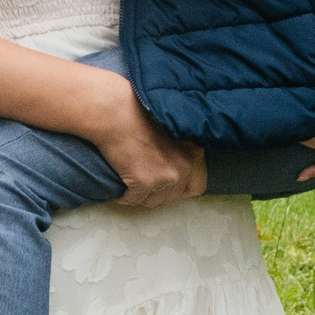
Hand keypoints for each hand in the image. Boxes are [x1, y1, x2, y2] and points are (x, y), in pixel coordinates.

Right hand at [84, 75, 207, 207]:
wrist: (116, 112)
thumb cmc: (138, 114)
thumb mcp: (171, 129)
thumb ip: (180, 150)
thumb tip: (175, 168)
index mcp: (194, 152)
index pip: (197, 185)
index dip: (181, 188)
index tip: (168, 185)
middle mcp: (184, 166)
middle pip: (173, 197)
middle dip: (158, 194)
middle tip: (145, 186)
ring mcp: (166, 176)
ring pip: (153, 201)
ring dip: (142, 196)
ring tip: (130, 184)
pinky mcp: (144, 182)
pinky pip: (133, 200)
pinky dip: (125, 196)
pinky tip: (119, 186)